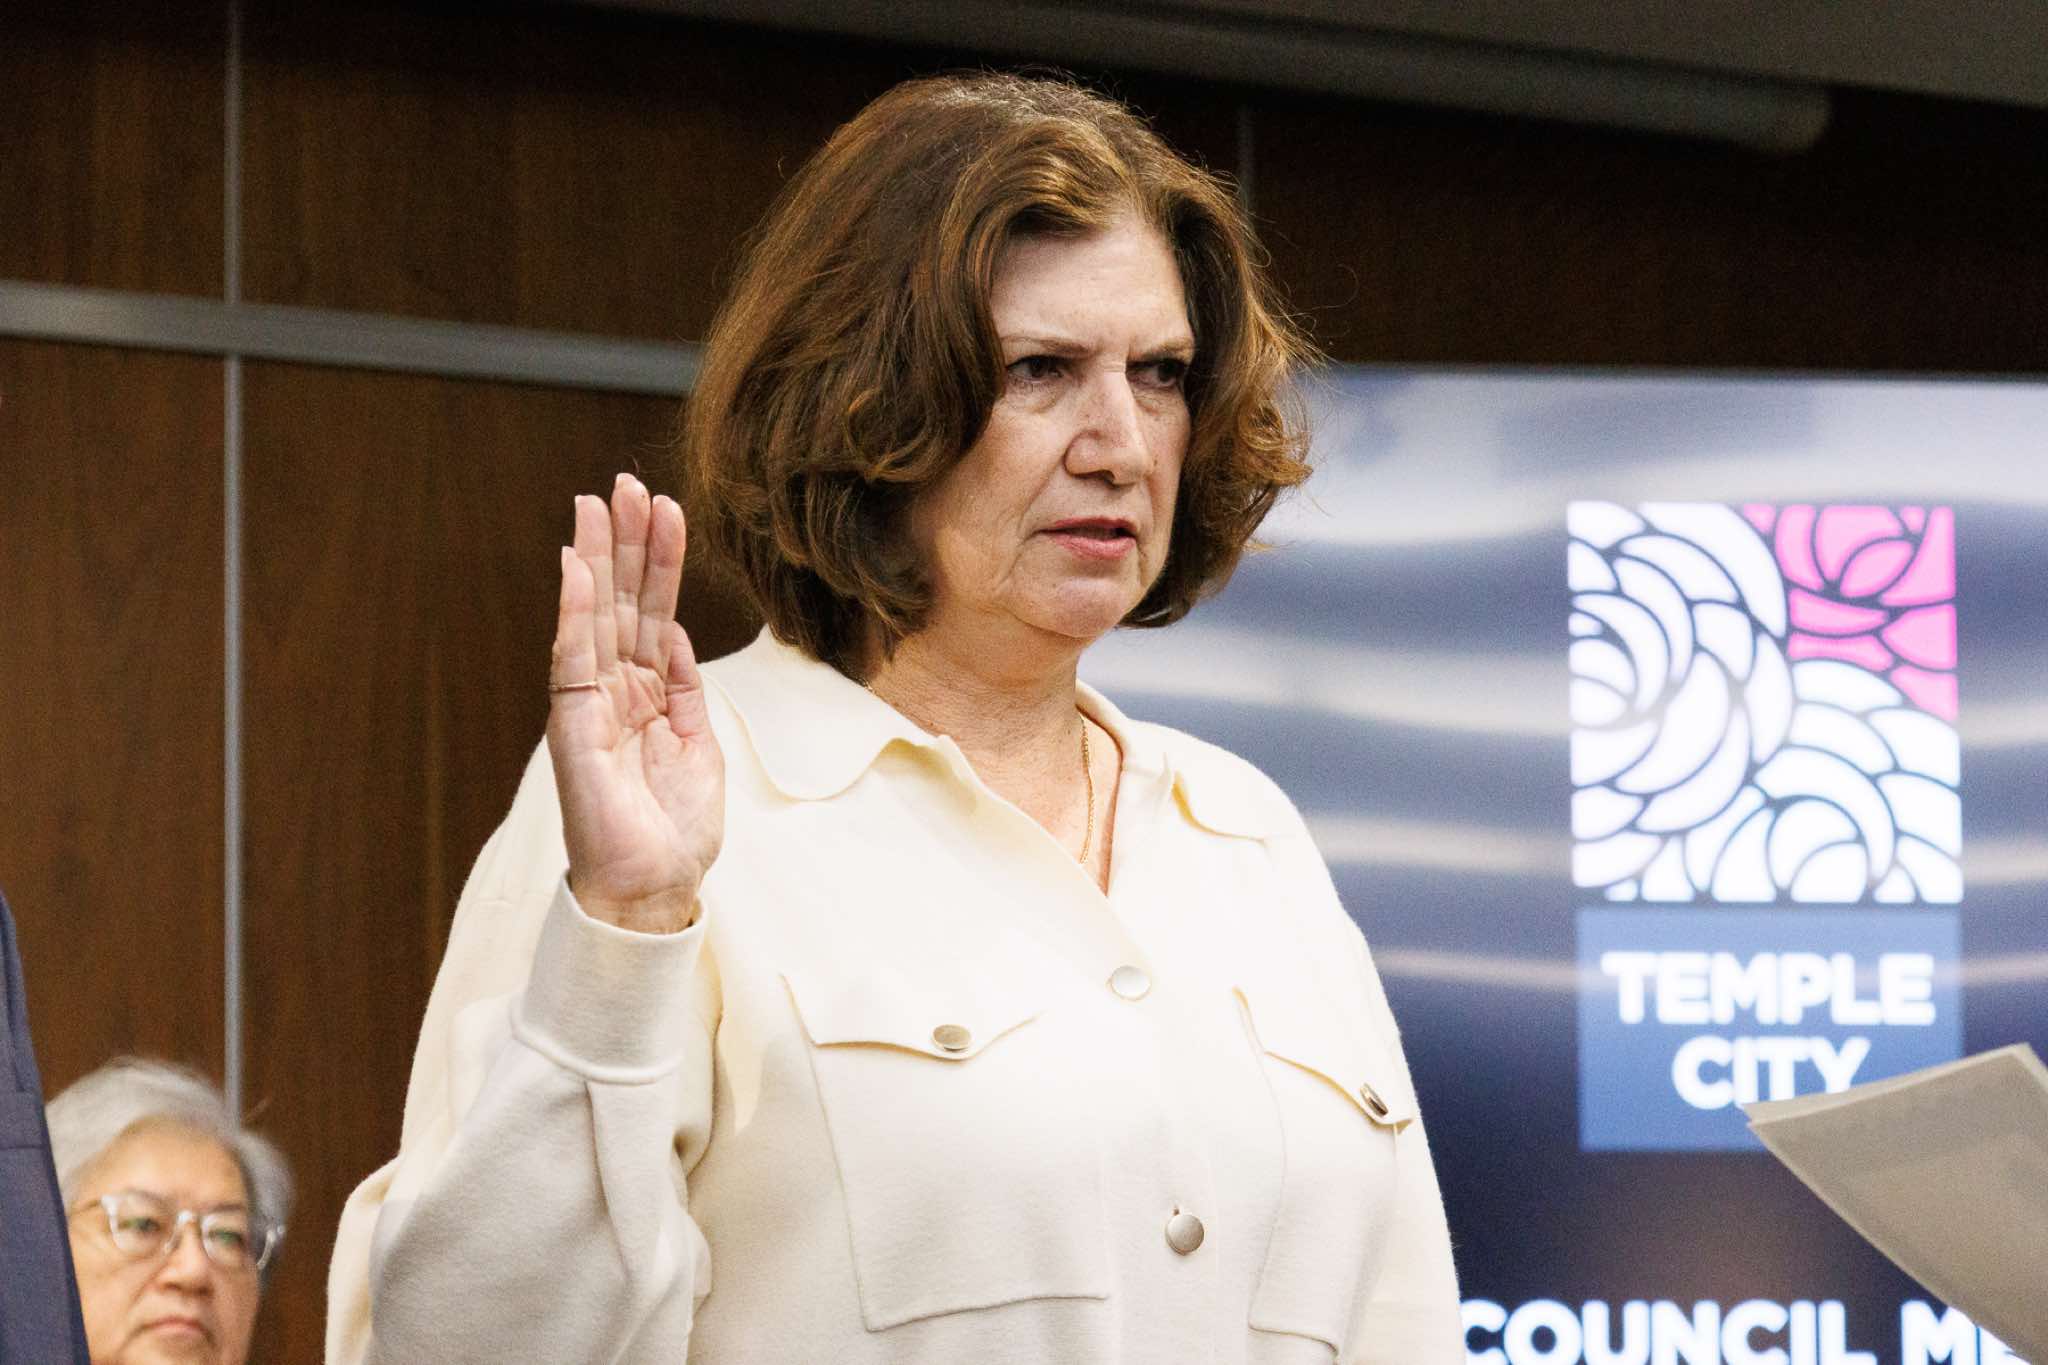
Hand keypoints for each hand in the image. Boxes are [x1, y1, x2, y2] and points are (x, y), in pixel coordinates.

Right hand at [547, 474, 723, 933]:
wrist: (654, 888)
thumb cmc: (674, 830)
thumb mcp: (698, 746)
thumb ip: (686, 689)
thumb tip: (679, 636)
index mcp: (649, 693)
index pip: (654, 612)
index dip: (660, 561)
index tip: (666, 507)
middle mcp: (615, 690)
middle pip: (621, 600)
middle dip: (626, 540)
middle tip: (627, 480)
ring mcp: (592, 704)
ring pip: (596, 615)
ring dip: (598, 557)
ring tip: (598, 500)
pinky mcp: (574, 726)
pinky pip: (573, 657)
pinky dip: (574, 610)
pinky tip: (576, 566)